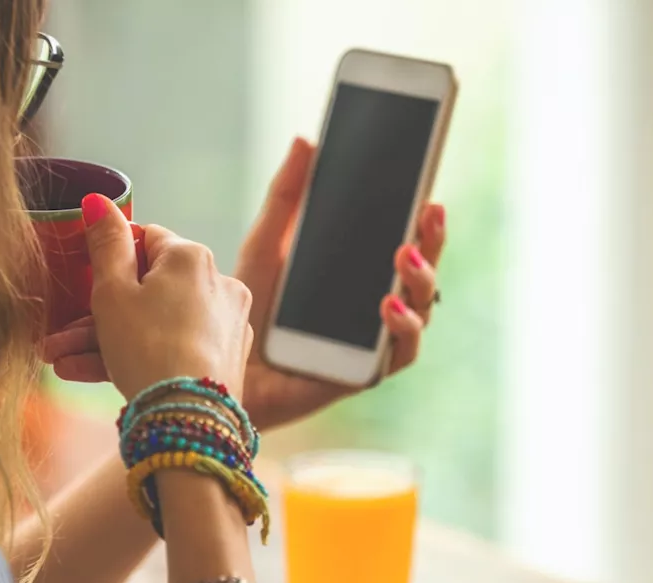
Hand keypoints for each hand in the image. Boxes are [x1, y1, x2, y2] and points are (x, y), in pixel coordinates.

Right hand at [47, 194, 252, 400]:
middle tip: (57, 338)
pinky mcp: (227, 359)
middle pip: (148, 290)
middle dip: (96, 314)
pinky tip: (92, 375)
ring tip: (61, 363)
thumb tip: (99, 200)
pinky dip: (139, 357)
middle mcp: (218, 282)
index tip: (83, 286)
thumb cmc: (147, 347)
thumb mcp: (112, 292)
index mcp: (192, 256)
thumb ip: (105, 244)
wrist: (189, 418)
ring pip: (156, 323)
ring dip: (106, 341)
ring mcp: (226, 323)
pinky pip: (174, 348)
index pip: (145, 240)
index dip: (110, 261)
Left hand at [237, 137, 446, 429]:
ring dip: (421, 279)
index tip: (428, 187)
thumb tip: (307, 139)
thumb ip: (286, 197)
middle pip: (422, 270)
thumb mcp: (265, 244)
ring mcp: (375, 340)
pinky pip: (400, 352)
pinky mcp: (366, 373)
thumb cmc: (247, 312)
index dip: (423, 216)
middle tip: (428, 210)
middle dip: (433, 239)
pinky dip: (402, 326)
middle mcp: (376, 304)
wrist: (219, 372)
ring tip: (404, 254)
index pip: (404, 238)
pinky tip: (386, 304)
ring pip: (421, 308)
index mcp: (360, 272)